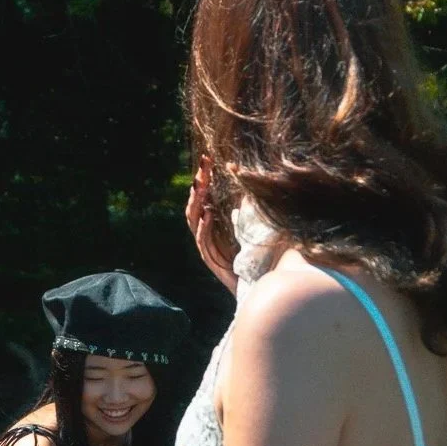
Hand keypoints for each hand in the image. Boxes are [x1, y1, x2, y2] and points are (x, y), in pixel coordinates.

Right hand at [185, 160, 238, 295]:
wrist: (252, 285)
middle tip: (202, 169)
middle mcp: (204, 234)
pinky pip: (203, 241)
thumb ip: (243, 210)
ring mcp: (205, 247)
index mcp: (209, 224)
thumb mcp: (248, 227)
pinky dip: (204, 227)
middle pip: (194, 205)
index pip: (202, 197)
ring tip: (202, 187)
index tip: (206, 160)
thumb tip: (247, 188)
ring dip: (197, 203)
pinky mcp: (210, 260)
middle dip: (197, 186)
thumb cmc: (250, 257)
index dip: (202, 179)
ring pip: (193, 221)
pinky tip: (208, 214)